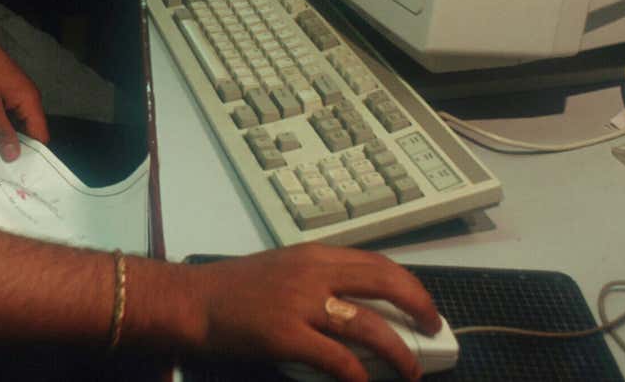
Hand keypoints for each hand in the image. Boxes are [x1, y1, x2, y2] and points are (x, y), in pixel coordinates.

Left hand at [0, 27, 48, 160]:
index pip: (41, 134)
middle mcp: (30, 98)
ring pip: (20, 122)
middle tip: (7, 168)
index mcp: (30, 101)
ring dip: (10, 135)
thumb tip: (15, 156)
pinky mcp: (9, 91)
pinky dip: (4, 124)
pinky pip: (11, 114)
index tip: (22, 171)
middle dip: (20, 147)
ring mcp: (19, 94)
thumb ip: (2, 132)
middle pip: (32, 130)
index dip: (34, 153)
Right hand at [185, 244, 439, 381]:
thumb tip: (356, 305)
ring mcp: (300, 304)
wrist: (190, 300)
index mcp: (314, 255)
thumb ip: (318, 279)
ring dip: (399, 352)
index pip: (378, 263)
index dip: (409, 285)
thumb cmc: (231, 288)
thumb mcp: (282, 269)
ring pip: (368, 325)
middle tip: (434, 330)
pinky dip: (359, 374)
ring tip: (411, 370)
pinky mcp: (286, 335)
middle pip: (385, 284)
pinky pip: (337, 358)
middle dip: (419, 308)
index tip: (423, 305)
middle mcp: (313, 273)